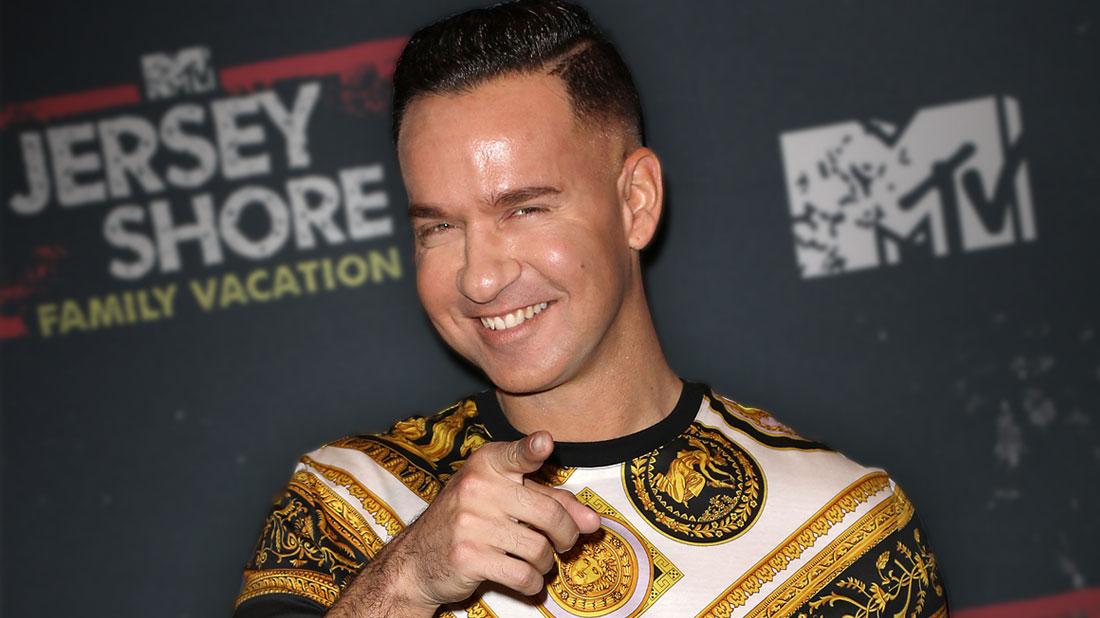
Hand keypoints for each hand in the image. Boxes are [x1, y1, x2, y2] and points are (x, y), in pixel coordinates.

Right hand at [330, 431, 600, 615]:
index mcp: (487, 464)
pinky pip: (522, 574)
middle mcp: (477, 488)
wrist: (417, 558)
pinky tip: (527, 579)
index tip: (545, 443)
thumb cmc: (470, 521)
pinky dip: (533, 583)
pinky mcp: (468, 556)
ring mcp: (470, 523)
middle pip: (548, 514)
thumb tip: (593, 522)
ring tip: (539, 561)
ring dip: (547, 562)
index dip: (533, 449)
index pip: (515, 454)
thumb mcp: (504, 499)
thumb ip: (550, 501)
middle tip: (564, 543)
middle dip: (567, 535)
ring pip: (539, 548)